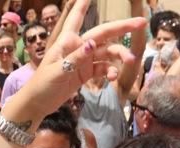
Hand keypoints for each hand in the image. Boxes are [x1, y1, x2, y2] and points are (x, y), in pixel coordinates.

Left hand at [10, 0, 145, 118]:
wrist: (37, 105)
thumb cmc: (42, 85)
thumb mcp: (57, 71)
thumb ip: (76, 58)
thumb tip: (92, 43)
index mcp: (67, 41)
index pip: (77, 17)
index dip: (84, 4)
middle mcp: (78, 47)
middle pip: (103, 33)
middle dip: (122, 27)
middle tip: (142, 22)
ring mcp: (83, 60)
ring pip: (107, 52)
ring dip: (119, 55)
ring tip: (130, 61)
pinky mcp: (86, 73)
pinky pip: (103, 68)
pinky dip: (110, 71)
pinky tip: (112, 77)